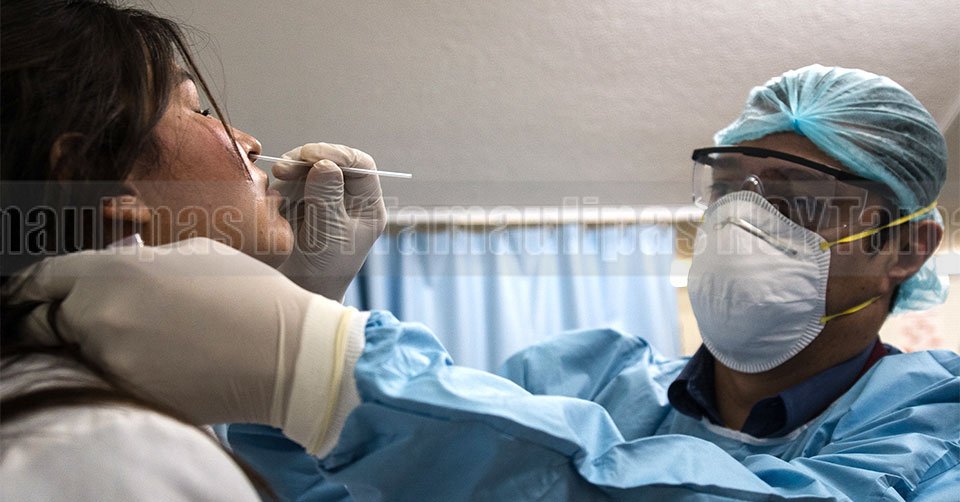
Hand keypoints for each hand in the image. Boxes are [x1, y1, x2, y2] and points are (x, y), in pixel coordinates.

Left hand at [2, 238, 359, 438]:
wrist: (289, 356)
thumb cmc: (251, 296)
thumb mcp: (196, 253)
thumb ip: (143, 260)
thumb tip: (119, 266)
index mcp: (114, 270)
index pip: (42, 278)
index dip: (30, 286)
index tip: (27, 293)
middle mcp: (100, 316)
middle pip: (46, 321)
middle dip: (57, 319)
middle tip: (74, 320)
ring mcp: (112, 362)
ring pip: (76, 353)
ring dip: (92, 345)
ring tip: (136, 338)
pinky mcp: (130, 396)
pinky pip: (105, 380)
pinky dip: (120, 370)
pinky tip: (157, 361)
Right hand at [273, 143, 385, 300]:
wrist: (299, 290)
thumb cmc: (324, 270)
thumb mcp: (329, 234)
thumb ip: (327, 199)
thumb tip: (325, 164)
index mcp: (366, 205)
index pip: (361, 166)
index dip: (338, 155)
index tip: (311, 156)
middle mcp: (347, 197)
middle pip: (332, 161)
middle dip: (308, 161)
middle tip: (284, 169)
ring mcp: (323, 197)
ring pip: (308, 168)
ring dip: (291, 171)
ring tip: (277, 184)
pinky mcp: (300, 201)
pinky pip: (291, 181)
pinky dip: (281, 184)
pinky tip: (273, 198)